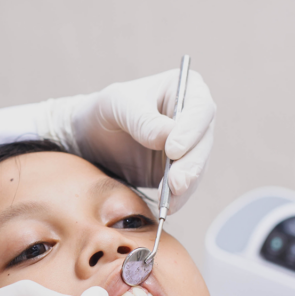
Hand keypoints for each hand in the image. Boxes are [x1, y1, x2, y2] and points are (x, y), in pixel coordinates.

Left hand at [37, 69, 215, 213]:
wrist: (91, 137)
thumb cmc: (106, 110)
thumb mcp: (117, 105)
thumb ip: (142, 120)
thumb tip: (167, 138)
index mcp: (186, 89)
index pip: (200, 109)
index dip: (191, 130)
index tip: (173, 149)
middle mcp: (194, 118)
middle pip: (203, 142)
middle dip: (191, 165)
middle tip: (176, 183)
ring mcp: (189, 146)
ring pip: (198, 167)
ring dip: (186, 185)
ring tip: (171, 199)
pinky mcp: (179, 170)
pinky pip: (185, 185)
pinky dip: (178, 197)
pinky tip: (168, 206)